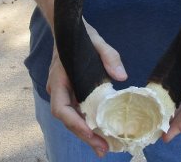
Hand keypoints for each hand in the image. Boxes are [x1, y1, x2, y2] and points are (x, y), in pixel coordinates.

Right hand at [46, 19, 126, 157]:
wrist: (68, 29)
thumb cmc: (80, 35)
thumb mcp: (97, 41)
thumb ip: (109, 56)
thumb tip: (122, 77)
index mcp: (60, 78)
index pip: (61, 107)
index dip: (74, 123)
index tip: (91, 133)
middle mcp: (58, 88)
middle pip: (67, 118)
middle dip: (84, 135)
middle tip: (103, 149)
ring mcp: (64, 91)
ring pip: (72, 117)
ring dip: (86, 132)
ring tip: (104, 146)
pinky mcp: (72, 91)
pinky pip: (77, 109)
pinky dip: (88, 121)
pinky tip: (101, 129)